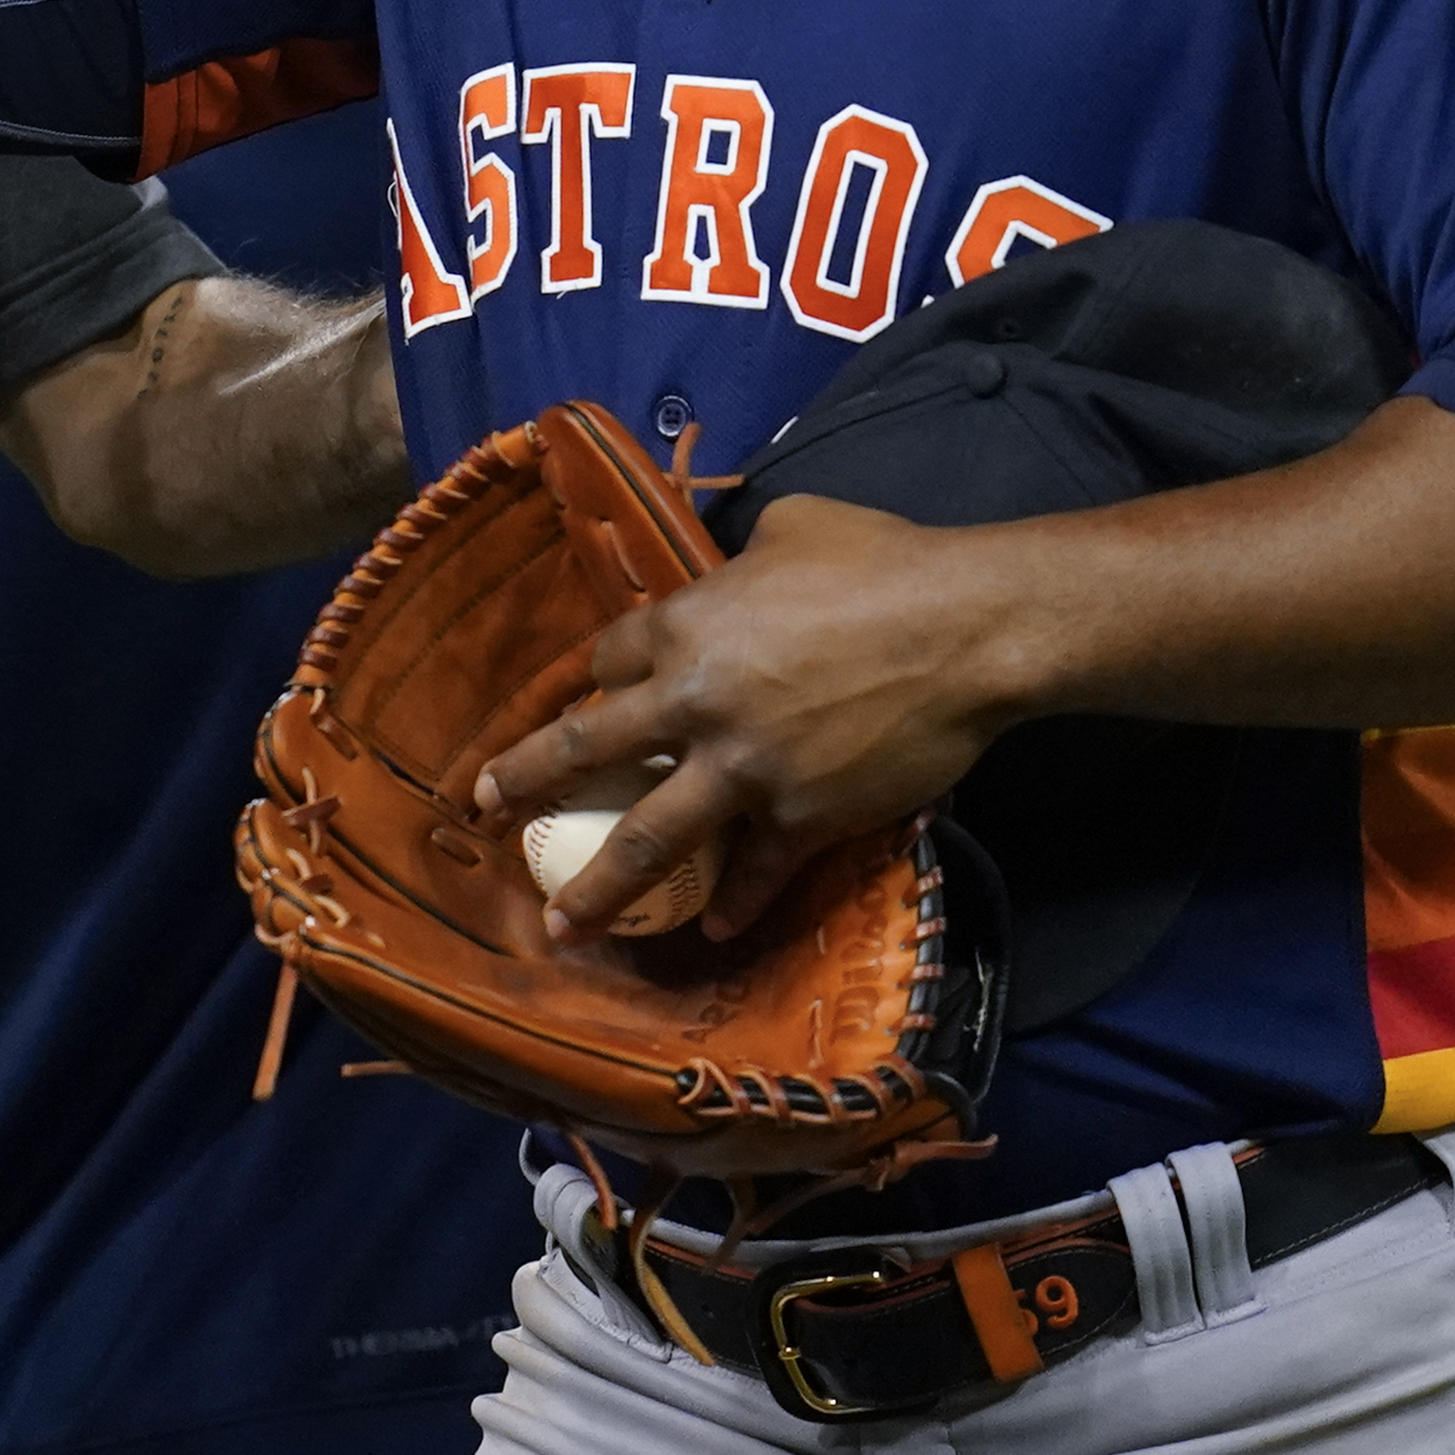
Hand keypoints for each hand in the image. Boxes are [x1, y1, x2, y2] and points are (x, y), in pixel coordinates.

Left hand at [478, 495, 1035, 941]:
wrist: (967, 629)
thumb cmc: (886, 561)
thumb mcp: (799, 525)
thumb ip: (751, 552)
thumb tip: (746, 560)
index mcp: (686, 624)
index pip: (609, 660)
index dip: (593, 682)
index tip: (583, 702)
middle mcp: (695, 700)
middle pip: (587, 749)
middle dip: (527, 782)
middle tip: (487, 811)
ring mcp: (744, 768)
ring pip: (649, 841)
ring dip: (598, 889)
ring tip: (560, 925)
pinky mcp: (800, 817)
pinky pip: (753, 870)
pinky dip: (736, 902)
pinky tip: (715, 929)